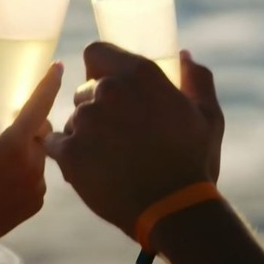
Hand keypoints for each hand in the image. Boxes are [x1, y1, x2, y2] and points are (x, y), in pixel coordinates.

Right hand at [0, 63, 61, 263]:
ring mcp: (38, 186)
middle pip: (40, 130)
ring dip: (24, 148)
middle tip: (0, 129)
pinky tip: (2, 180)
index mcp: (13, 148)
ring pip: (39, 153)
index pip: (38, 107)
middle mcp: (33, 166)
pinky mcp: (38, 202)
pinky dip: (25, 169)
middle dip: (26, 124)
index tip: (59, 66)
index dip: (49, 84)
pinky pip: (38, 174)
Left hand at [45, 43, 223, 239]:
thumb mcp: (208, 116)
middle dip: (97, 109)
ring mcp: (86, 120)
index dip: (99, 69)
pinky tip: (91, 169)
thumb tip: (183, 55)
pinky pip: (55, 144)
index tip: (109, 87)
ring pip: (72, 120)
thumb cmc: (193, 162)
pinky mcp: (69, 152)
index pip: (96, 53)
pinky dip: (68, 155)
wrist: (174, 211)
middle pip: (84, 91)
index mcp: (139, 74)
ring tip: (110, 159)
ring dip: (84, 134)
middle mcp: (108, 90)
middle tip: (119, 136)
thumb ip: (197, 79)